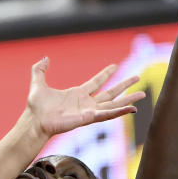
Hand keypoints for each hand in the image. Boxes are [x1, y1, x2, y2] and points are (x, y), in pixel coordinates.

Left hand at [26, 58, 145, 137]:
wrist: (35, 120)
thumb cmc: (36, 107)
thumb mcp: (38, 83)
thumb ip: (40, 70)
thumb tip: (45, 58)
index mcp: (77, 94)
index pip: (96, 82)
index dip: (106, 74)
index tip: (115, 66)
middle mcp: (86, 104)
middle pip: (110, 93)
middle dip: (124, 86)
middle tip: (138, 77)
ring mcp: (89, 112)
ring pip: (113, 105)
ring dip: (128, 100)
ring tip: (142, 95)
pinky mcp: (89, 118)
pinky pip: (107, 115)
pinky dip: (120, 112)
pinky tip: (132, 109)